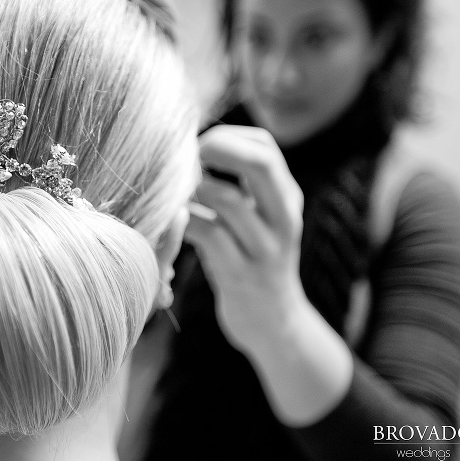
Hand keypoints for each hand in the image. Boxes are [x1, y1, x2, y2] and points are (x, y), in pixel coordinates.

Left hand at [185, 125, 307, 352]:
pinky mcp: (241, 275)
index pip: (265, 146)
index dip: (225, 137)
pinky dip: (184, 221)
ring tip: (173, 192)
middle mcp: (284, 218)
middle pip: (260, 162)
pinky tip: (171, 221)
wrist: (273, 323)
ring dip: (192, 188)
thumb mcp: (260, 220)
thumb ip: (241, 185)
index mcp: (288, 198)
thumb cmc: (253, 261)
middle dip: (216, 149)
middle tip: (183, 158)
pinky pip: (208, 235)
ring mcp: (265, 249)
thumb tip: (193, 147)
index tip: (193, 147)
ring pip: (228, 199)